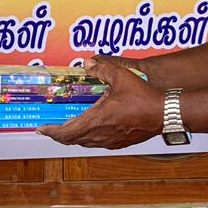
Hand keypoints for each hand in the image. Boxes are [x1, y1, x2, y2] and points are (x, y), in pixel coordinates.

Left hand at [38, 60, 161, 149]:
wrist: (165, 113)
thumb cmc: (144, 97)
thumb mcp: (121, 77)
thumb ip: (102, 69)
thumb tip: (89, 64)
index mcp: (97, 120)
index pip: (66, 133)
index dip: (51, 132)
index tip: (42, 128)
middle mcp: (101, 134)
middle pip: (73, 140)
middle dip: (60, 134)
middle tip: (52, 127)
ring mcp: (111, 141)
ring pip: (85, 143)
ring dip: (74, 136)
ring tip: (69, 127)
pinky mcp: (120, 143)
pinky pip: (98, 143)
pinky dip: (89, 137)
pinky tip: (93, 128)